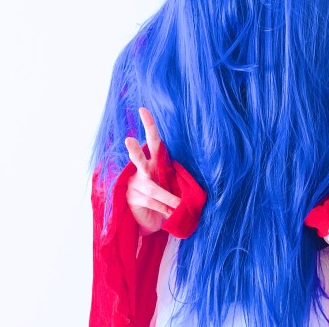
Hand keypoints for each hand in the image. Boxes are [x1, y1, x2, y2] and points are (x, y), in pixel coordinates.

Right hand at [125, 107, 180, 235]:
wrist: (151, 219)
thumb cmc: (165, 194)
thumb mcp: (172, 180)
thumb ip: (177, 174)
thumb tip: (200, 171)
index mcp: (153, 161)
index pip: (151, 140)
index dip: (148, 125)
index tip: (143, 109)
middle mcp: (141, 170)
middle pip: (138, 158)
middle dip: (134, 150)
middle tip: (128, 140)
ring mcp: (135, 185)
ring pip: (153, 189)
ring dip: (168, 197)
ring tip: (179, 204)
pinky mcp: (133, 199)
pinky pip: (152, 203)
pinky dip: (164, 208)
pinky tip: (171, 214)